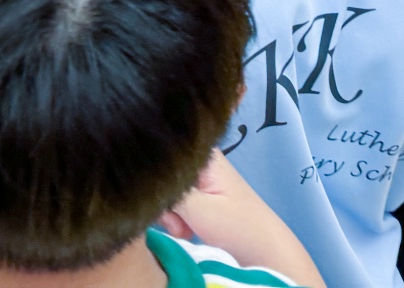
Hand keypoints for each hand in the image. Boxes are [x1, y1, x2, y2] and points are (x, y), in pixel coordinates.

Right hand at [159, 151, 325, 287]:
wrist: (264, 251)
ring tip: (186, 229)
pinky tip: (188, 231)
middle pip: (162, 174)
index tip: (163, 200)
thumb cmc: (236, 226)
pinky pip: (176, 202)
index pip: (162, 152)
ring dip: (171, 215)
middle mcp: (198, 161)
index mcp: (200, 153)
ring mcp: (200, 179)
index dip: (155, 175)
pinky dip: (178, 219)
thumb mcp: (197, 209)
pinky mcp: (200, 196)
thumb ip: (167, 191)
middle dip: (164, 201)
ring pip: (167, 191)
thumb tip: (139, 176)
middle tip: (179, 222)